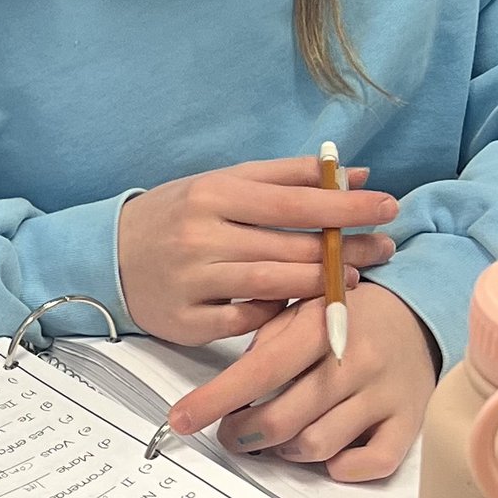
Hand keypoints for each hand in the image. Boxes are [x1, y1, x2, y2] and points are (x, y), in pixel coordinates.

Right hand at [118, 157, 397, 345]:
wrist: (109, 255)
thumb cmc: (179, 214)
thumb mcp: (225, 183)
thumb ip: (290, 178)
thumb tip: (354, 175)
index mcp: (214, 193)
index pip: (293, 202)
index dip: (345, 208)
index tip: (387, 207)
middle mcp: (202, 235)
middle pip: (290, 247)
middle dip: (346, 250)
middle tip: (386, 248)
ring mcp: (192, 281)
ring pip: (273, 286)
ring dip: (321, 285)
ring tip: (356, 279)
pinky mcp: (185, 321)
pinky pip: (246, 322)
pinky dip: (278, 316)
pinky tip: (302, 309)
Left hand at [164, 282, 437, 483]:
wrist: (417, 312)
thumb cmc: (348, 314)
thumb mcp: (304, 309)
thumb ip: (268, 342)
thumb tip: (230, 390)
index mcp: (324, 327)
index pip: (260, 370)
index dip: (215, 399)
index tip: (182, 419)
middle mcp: (358, 361)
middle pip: (284, 418)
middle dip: (244, 434)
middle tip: (233, 433)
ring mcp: (385, 394)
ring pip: (318, 445)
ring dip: (286, 450)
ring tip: (280, 436)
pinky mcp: (409, 421)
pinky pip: (373, 463)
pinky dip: (343, 467)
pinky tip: (327, 455)